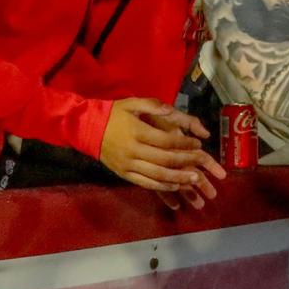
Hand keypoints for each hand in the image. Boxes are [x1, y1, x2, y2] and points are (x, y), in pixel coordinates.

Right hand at [98, 98, 225, 208]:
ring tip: (194, 179)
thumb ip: (153, 105)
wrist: (86, 128)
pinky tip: (175, 186)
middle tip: (202, 163)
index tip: (197, 144)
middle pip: (165, 160)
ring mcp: (128, 165)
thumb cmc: (113, 114)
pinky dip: (162, 186)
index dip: (184, 143)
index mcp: (137, 132)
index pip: (166, 140)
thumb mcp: (132, 103)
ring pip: (157, 175)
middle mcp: (134, 150)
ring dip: (178, 178)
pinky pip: (146, 183)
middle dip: (186, 162)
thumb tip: (171, 110)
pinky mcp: (124, 174)